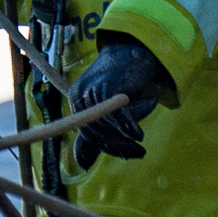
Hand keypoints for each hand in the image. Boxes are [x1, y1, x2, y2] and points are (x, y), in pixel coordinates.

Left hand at [69, 35, 169, 166]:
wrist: (133, 53)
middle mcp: (81, 94)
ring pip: (108, 125)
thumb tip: (81, 163)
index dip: (106, 147)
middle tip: (137, 153)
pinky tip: (138, 135)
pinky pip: (118, 116)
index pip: (87, 133)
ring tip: (140, 142)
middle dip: (118, 146)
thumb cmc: (121, 83)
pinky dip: (129, 128)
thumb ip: (95, 131)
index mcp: (76, 99)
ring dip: (126, 137)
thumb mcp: (105, 108)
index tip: (124, 155)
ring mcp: (94, 90)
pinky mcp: (111, 88)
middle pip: (96, 131)